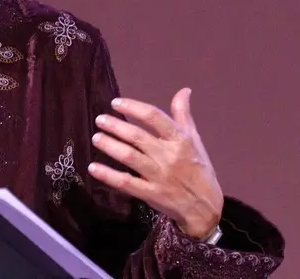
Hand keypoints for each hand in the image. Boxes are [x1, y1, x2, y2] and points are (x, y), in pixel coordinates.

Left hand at [87, 87, 223, 239]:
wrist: (206, 207)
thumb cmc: (199, 169)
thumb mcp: (195, 140)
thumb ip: (183, 115)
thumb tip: (183, 91)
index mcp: (180, 140)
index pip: (154, 117)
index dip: (133, 107)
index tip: (116, 103)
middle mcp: (169, 156)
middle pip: (138, 136)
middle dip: (116, 126)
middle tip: (99, 119)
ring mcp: (159, 176)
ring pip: (130, 157)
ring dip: (110, 146)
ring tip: (96, 138)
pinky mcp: (151, 194)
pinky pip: (126, 183)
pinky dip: (108, 175)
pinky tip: (93, 168)